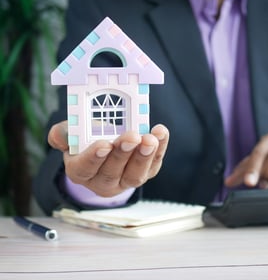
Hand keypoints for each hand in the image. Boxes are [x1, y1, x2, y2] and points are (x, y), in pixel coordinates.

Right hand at [48, 121, 168, 196]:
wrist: (107, 144)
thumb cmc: (87, 139)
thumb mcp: (72, 134)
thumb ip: (63, 134)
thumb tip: (59, 135)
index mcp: (81, 171)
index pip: (85, 168)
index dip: (94, 157)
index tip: (104, 144)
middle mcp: (103, 181)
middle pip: (112, 173)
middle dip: (123, 154)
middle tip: (132, 137)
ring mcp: (126, 180)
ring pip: (135, 175)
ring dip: (144, 157)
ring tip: (150, 139)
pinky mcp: (145, 173)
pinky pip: (153, 165)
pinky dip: (159, 150)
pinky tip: (160, 133)